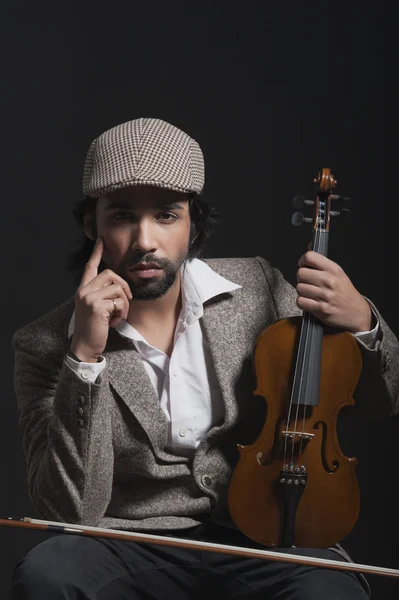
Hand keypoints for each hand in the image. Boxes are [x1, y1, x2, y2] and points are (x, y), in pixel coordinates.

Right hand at [70, 238, 132, 361]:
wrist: (85, 347)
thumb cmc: (94, 329)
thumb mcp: (96, 309)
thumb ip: (103, 296)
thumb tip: (121, 287)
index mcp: (83, 290)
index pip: (90, 267)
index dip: (97, 253)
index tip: (101, 240)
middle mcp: (84, 291)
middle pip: (111, 274)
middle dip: (124, 287)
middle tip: (125, 302)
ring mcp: (89, 298)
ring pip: (118, 288)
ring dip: (124, 304)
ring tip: (118, 316)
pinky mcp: (97, 306)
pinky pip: (119, 302)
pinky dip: (122, 313)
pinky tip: (113, 322)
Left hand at [296, 251, 371, 332]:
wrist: (357, 312)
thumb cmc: (346, 292)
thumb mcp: (338, 273)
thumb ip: (322, 261)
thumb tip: (309, 246)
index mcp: (334, 269)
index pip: (309, 256)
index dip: (302, 261)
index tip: (304, 265)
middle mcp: (329, 281)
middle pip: (300, 273)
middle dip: (301, 278)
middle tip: (307, 281)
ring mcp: (325, 295)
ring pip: (299, 288)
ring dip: (302, 291)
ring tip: (310, 293)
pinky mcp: (321, 309)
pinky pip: (300, 301)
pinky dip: (302, 302)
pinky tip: (309, 301)